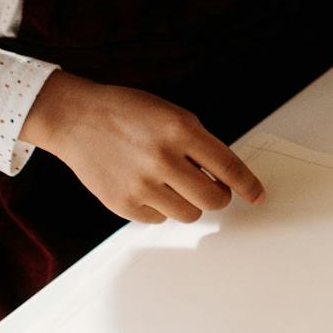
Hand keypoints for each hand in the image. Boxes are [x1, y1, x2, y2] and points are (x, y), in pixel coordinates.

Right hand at [19, 71, 263, 223]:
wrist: (76, 119)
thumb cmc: (126, 113)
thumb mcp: (171, 114)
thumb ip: (199, 143)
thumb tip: (226, 176)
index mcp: (180, 131)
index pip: (229, 167)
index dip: (248, 185)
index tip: (257, 195)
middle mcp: (163, 160)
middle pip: (213, 199)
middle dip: (219, 195)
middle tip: (212, 188)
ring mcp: (142, 185)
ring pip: (190, 213)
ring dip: (189, 202)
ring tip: (173, 183)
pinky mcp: (123, 204)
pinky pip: (159, 219)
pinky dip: (160, 207)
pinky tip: (147, 186)